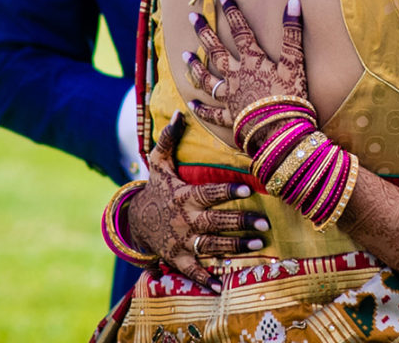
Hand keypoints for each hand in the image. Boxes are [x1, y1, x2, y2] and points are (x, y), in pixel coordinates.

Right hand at [127, 111, 269, 290]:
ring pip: (211, 246)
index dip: (227, 191)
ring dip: (235, 248)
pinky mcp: (177, 258)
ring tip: (260, 246)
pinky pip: (191, 271)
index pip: (208, 193)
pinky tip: (220, 286)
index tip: (248, 189)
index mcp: (184, 197)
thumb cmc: (156, 190)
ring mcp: (181, 241)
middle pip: (215, 222)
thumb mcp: (159, 165)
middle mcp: (184, 220)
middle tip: (263, 225)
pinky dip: (204, 280)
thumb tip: (181, 112)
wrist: (134, 221)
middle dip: (240, 224)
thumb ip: (168, 139)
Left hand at [183, 0, 308, 132]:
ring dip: (195, 67)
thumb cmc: (290, 97)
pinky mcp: (230, 118)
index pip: (240, 32)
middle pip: (216, 51)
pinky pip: (212, 113)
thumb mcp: (295, 63)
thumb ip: (293, 33)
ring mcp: (230, 97)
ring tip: (184, 56)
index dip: (233, 13)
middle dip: (204, 32)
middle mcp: (236, 76)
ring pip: (207, 79)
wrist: (280, 131)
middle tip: (192, 17)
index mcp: (252, 61)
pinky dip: (201, 109)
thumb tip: (293, 2)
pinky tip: (191, 103)